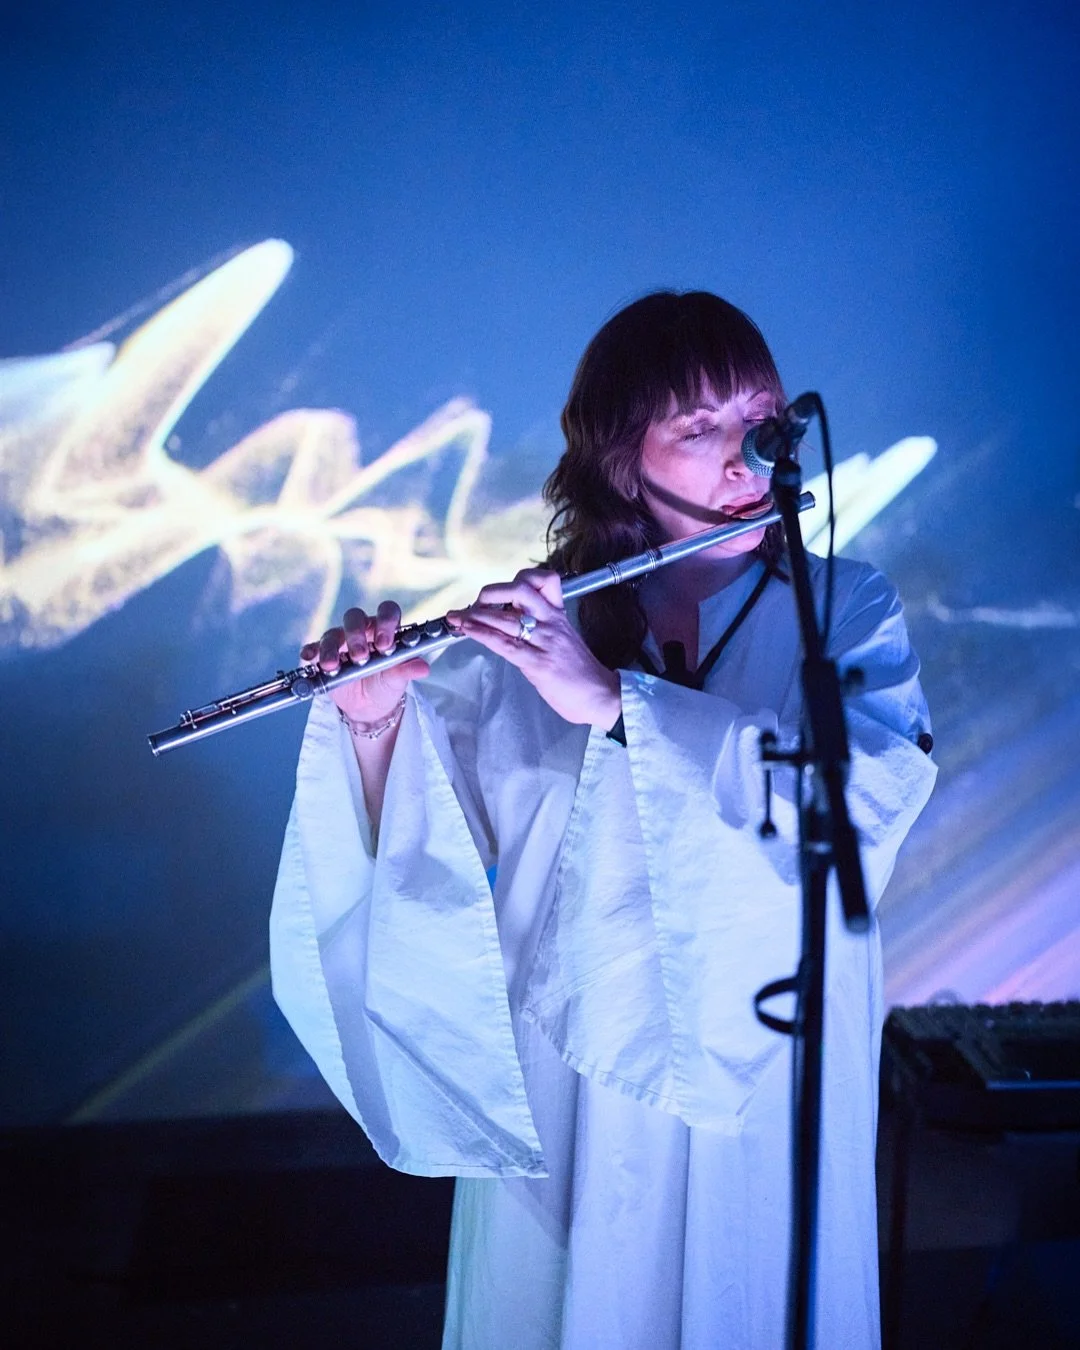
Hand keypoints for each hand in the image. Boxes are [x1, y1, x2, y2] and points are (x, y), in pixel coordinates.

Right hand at [300, 601, 429, 728]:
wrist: (370, 705)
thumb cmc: (387, 683)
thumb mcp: (398, 679)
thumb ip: (407, 670)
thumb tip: (423, 668)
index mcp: (385, 629)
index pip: (387, 612)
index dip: (386, 623)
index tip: (385, 645)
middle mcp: (363, 631)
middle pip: (356, 618)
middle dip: (356, 635)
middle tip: (360, 656)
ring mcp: (342, 641)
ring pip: (333, 633)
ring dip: (332, 648)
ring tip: (333, 666)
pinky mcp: (324, 654)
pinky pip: (315, 648)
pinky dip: (312, 651)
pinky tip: (310, 658)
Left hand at [447, 569, 620, 727]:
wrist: (602, 696)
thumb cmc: (581, 672)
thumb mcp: (563, 640)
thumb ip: (541, 628)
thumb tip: (512, 623)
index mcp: (559, 615)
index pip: (544, 581)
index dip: (519, 580)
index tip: (501, 593)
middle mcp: (552, 622)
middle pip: (520, 589)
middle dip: (491, 592)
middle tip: (475, 604)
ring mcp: (545, 641)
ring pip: (507, 617)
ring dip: (476, 615)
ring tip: (457, 617)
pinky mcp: (538, 663)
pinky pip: (505, 644)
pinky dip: (481, 634)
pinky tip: (466, 631)